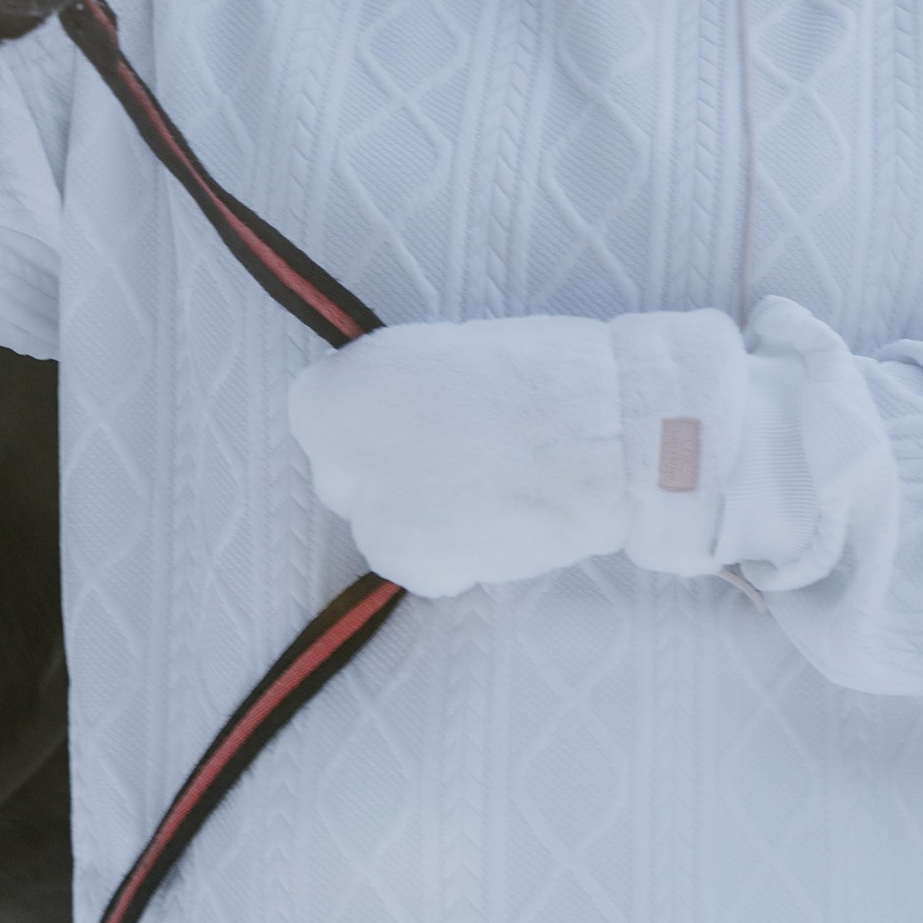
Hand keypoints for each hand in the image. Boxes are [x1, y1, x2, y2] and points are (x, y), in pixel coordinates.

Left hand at [287, 317, 628, 598]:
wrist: (599, 434)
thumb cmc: (534, 374)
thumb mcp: (436, 354)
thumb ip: (393, 391)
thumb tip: (387, 419)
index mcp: (335, 392)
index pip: (323, 421)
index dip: (371, 423)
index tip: (410, 421)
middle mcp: (337, 457)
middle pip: (347, 478)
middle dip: (389, 473)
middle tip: (453, 460)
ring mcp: (372, 518)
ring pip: (383, 527)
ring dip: (419, 519)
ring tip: (485, 489)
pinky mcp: (414, 567)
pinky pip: (421, 567)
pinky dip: (451, 555)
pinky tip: (495, 522)